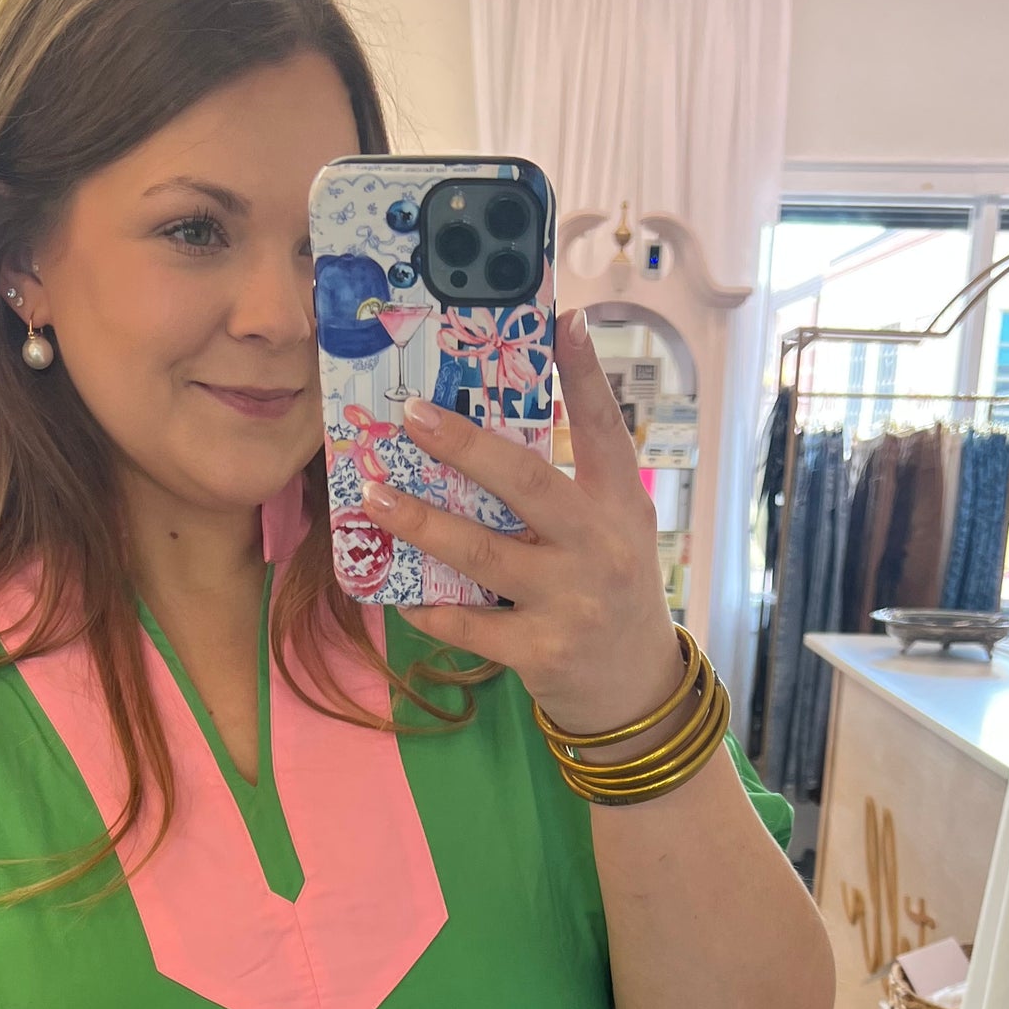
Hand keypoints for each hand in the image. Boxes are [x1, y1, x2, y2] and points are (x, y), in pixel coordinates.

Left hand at [356, 306, 685, 742]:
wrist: (633, 689)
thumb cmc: (609, 592)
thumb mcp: (613, 530)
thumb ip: (572, 484)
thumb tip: (497, 424)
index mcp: (618, 505)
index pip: (603, 429)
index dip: (586, 375)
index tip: (565, 318)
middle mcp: (598, 547)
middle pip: (525, 482)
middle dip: (463, 446)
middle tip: (410, 415)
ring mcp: (569, 600)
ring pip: (482, 552)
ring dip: (421, 523)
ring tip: (374, 498)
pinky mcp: (540, 650)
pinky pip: (468, 623)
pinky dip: (426, 605)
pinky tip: (393, 589)